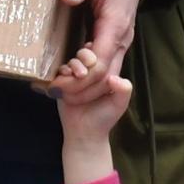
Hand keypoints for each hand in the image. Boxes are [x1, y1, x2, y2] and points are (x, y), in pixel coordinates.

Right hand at [50, 44, 133, 183]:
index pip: (101, 54)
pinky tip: (65, 77)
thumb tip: (114, 77)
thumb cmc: (104, 118)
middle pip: (84, 53)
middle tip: (86, 66)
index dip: (98, 51)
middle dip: (84, 55)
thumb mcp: (119, 105)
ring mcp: (74, 78)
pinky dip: (62, 72)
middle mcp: (89, 73)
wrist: (85, 133)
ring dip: (73, 64)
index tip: (96, 57)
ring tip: (77, 74)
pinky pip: (59, 71)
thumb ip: (124, 90)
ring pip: (71, 61)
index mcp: (103, 74)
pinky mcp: (62, 84)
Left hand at [54, 0, 142, 105]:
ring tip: (56, 88)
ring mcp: (118, 39)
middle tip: (51, 92)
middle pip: (104, 76)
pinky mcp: (112, 36)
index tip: (56, 85)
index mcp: (115, 24)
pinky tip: (66, 73)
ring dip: (83, 85)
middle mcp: (120, 37)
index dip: (79, 79)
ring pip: (105, 73)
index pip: (100, 63)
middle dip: (80, 89)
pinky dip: (86, 73)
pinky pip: (103, 62)